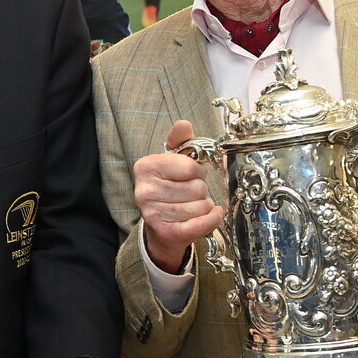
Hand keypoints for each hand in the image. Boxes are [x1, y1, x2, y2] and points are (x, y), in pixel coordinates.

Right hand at [134, 120, 223, 272]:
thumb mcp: (172, 162)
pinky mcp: (166, 232)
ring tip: (192, 206)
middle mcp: (144, 191)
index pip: (188, 166)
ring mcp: (153, 214)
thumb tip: (183, 125)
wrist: (160, 226)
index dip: (197, 171)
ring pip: (201, 206)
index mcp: (145, 167)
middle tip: (191, 193)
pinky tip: (211, 214)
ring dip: (204, 206)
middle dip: (201, 190)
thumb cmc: (169, 189)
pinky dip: (212, 219)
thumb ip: (180, 141)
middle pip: (197, 188)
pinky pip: (201, 224)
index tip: (191, 174)